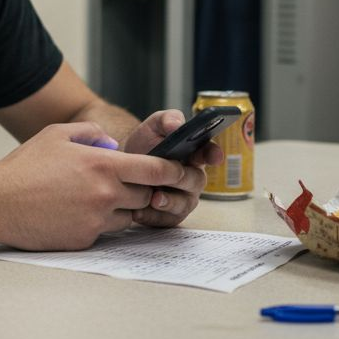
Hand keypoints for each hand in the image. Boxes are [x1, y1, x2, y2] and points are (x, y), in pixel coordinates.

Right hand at [0, 121, 190, 250]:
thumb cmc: (24, 167)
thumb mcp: (58, 134)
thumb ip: (91, 133)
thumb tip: (112, 145)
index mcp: (103, 165)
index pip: (156, 170)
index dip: (173, 170)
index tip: (179, 169)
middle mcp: (106, 194)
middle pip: (146, 195)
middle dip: (142, 189)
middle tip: (127, 183)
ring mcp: (96, 220)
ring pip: (128, 215)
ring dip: (120, 207)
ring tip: (94, 197)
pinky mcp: (85, 240)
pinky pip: (105, 231)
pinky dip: (98, 222)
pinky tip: (75, 212)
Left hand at [121, 110, 218, 227]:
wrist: (124, 165)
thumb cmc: (145, 144)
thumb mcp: (154, 125)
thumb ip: (168, 119)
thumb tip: (177, 125)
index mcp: (195, 153)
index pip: (210, 153)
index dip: (214, 154)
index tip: (214, 156)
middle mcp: (193, 177)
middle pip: (197, 181)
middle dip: (183, 179)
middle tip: (170, 176)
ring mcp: (183, 197)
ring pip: (184, 204)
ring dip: (169, 202)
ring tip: (154, 198)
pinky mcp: (170, 215)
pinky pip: (166, 220)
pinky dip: (153, 217)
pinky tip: (139, 211)